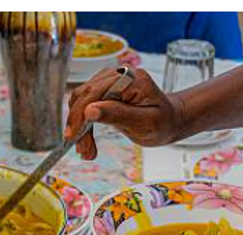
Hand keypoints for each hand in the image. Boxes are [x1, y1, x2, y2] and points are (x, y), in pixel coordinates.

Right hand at [64, 67, 185, 159]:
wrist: (168, 121)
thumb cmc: (162, 122)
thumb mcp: (144, 123)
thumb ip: (117, 114)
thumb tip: (89, 111)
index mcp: (130, 78)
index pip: (94, 93)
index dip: (80, 115)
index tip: (74, 136)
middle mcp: (116, 75)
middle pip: (84, 96)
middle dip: (78, 125)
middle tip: (83, 150)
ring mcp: (108, 81)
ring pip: (81, 103)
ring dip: (79, 128)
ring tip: (86, 150)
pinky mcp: (103, 91)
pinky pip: (85, 106)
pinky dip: (83, 126)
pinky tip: (87, 142)